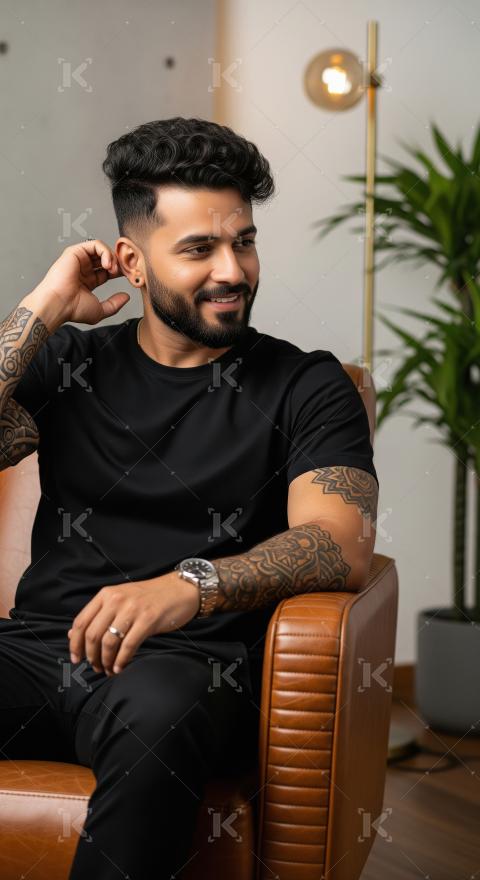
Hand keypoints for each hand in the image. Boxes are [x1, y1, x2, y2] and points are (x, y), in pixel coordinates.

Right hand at [34, 239, 130, 325]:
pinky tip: (107, 264)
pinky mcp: (75, 252)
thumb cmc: (73, 309)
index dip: (120, 272)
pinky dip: (105, 251)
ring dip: (113, 258)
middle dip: (119, 263)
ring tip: (114, 270)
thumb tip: (126, 297)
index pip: (108, 272)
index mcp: (88, 282)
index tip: (129, 277)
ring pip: (102, 250)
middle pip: (106, 259)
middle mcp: (83, 269)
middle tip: (126, 271)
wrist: (59, 304)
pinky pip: (95, 244)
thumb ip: (114, 304)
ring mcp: (79, 260)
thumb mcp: (100, 310)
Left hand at [67, 573, 200, 675]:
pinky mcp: (148, 620)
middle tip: (96, 666)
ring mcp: (133, 609)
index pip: (81, 621)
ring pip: (109, 642)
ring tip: (109, 669)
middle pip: (93, 635)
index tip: (76, 658)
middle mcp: (116, 599)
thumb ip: (98, 615)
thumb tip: (74, 635)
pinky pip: (128, 646)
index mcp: (106, 594)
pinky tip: (121, 667)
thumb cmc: (150, 597)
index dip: (75, 644)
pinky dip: (121, 661)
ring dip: (106, 661)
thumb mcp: (121, 600)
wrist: (180, 589)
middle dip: (91, 656)